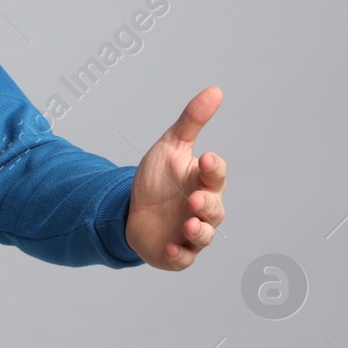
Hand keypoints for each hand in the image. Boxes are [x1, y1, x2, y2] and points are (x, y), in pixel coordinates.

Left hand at [123, 86, 226, 270]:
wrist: (131, 210)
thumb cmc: (159, 179)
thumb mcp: (170, 147)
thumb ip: (192, 121)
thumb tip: (216, 90)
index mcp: (203, 182)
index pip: (216, 175)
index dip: (213, 168)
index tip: (206, 158)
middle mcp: (203, 209)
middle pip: (215, 209)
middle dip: (206, 204)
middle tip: (194, 199)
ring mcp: (191, 233)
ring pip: (205, 235)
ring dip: (199, 232)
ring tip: (188, 225)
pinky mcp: (177, 253)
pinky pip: (184, 258)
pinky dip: (180, 254)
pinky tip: (171, 247)